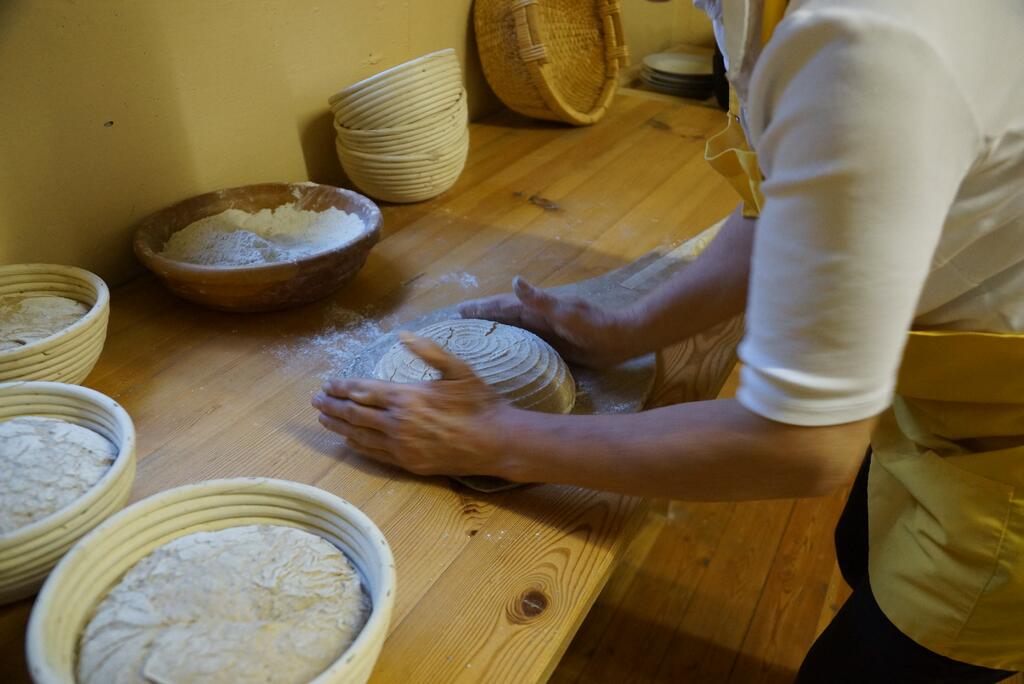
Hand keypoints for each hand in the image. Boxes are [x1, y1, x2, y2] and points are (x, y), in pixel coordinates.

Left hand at [312, 332, 509, 476]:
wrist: (496, 441)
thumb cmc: (480, 402)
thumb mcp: (458, 369)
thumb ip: (429, 351)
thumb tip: (403, 334)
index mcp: (407, 397)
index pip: (363, 390)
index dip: (342, 387)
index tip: (327, 384)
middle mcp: (398, 422)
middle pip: (354, 413)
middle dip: (332, 405)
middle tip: (316, 400)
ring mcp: (401, 446)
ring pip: (359, 435)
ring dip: (338, 425)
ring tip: (323, 418)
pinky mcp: (408, 463)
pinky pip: (373, 454)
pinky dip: (356, 445)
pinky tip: (348, 440)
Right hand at [457, 276, 634, 367]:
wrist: (621, 339)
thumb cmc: (594, 326)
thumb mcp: (565, 312)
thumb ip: (540, 300)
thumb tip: (514, 281)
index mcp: (537, 308)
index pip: (501, 306)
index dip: (480, 308)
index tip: (458, 311)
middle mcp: (538, 318)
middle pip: (503, 318)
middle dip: (481, 319)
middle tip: (458, 325)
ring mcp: (545, 332)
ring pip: (512, 332)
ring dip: (493, 333)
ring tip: (473, 340)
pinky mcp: (554, 346)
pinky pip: (525, 346)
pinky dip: (511, 348)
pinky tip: (504, 356)